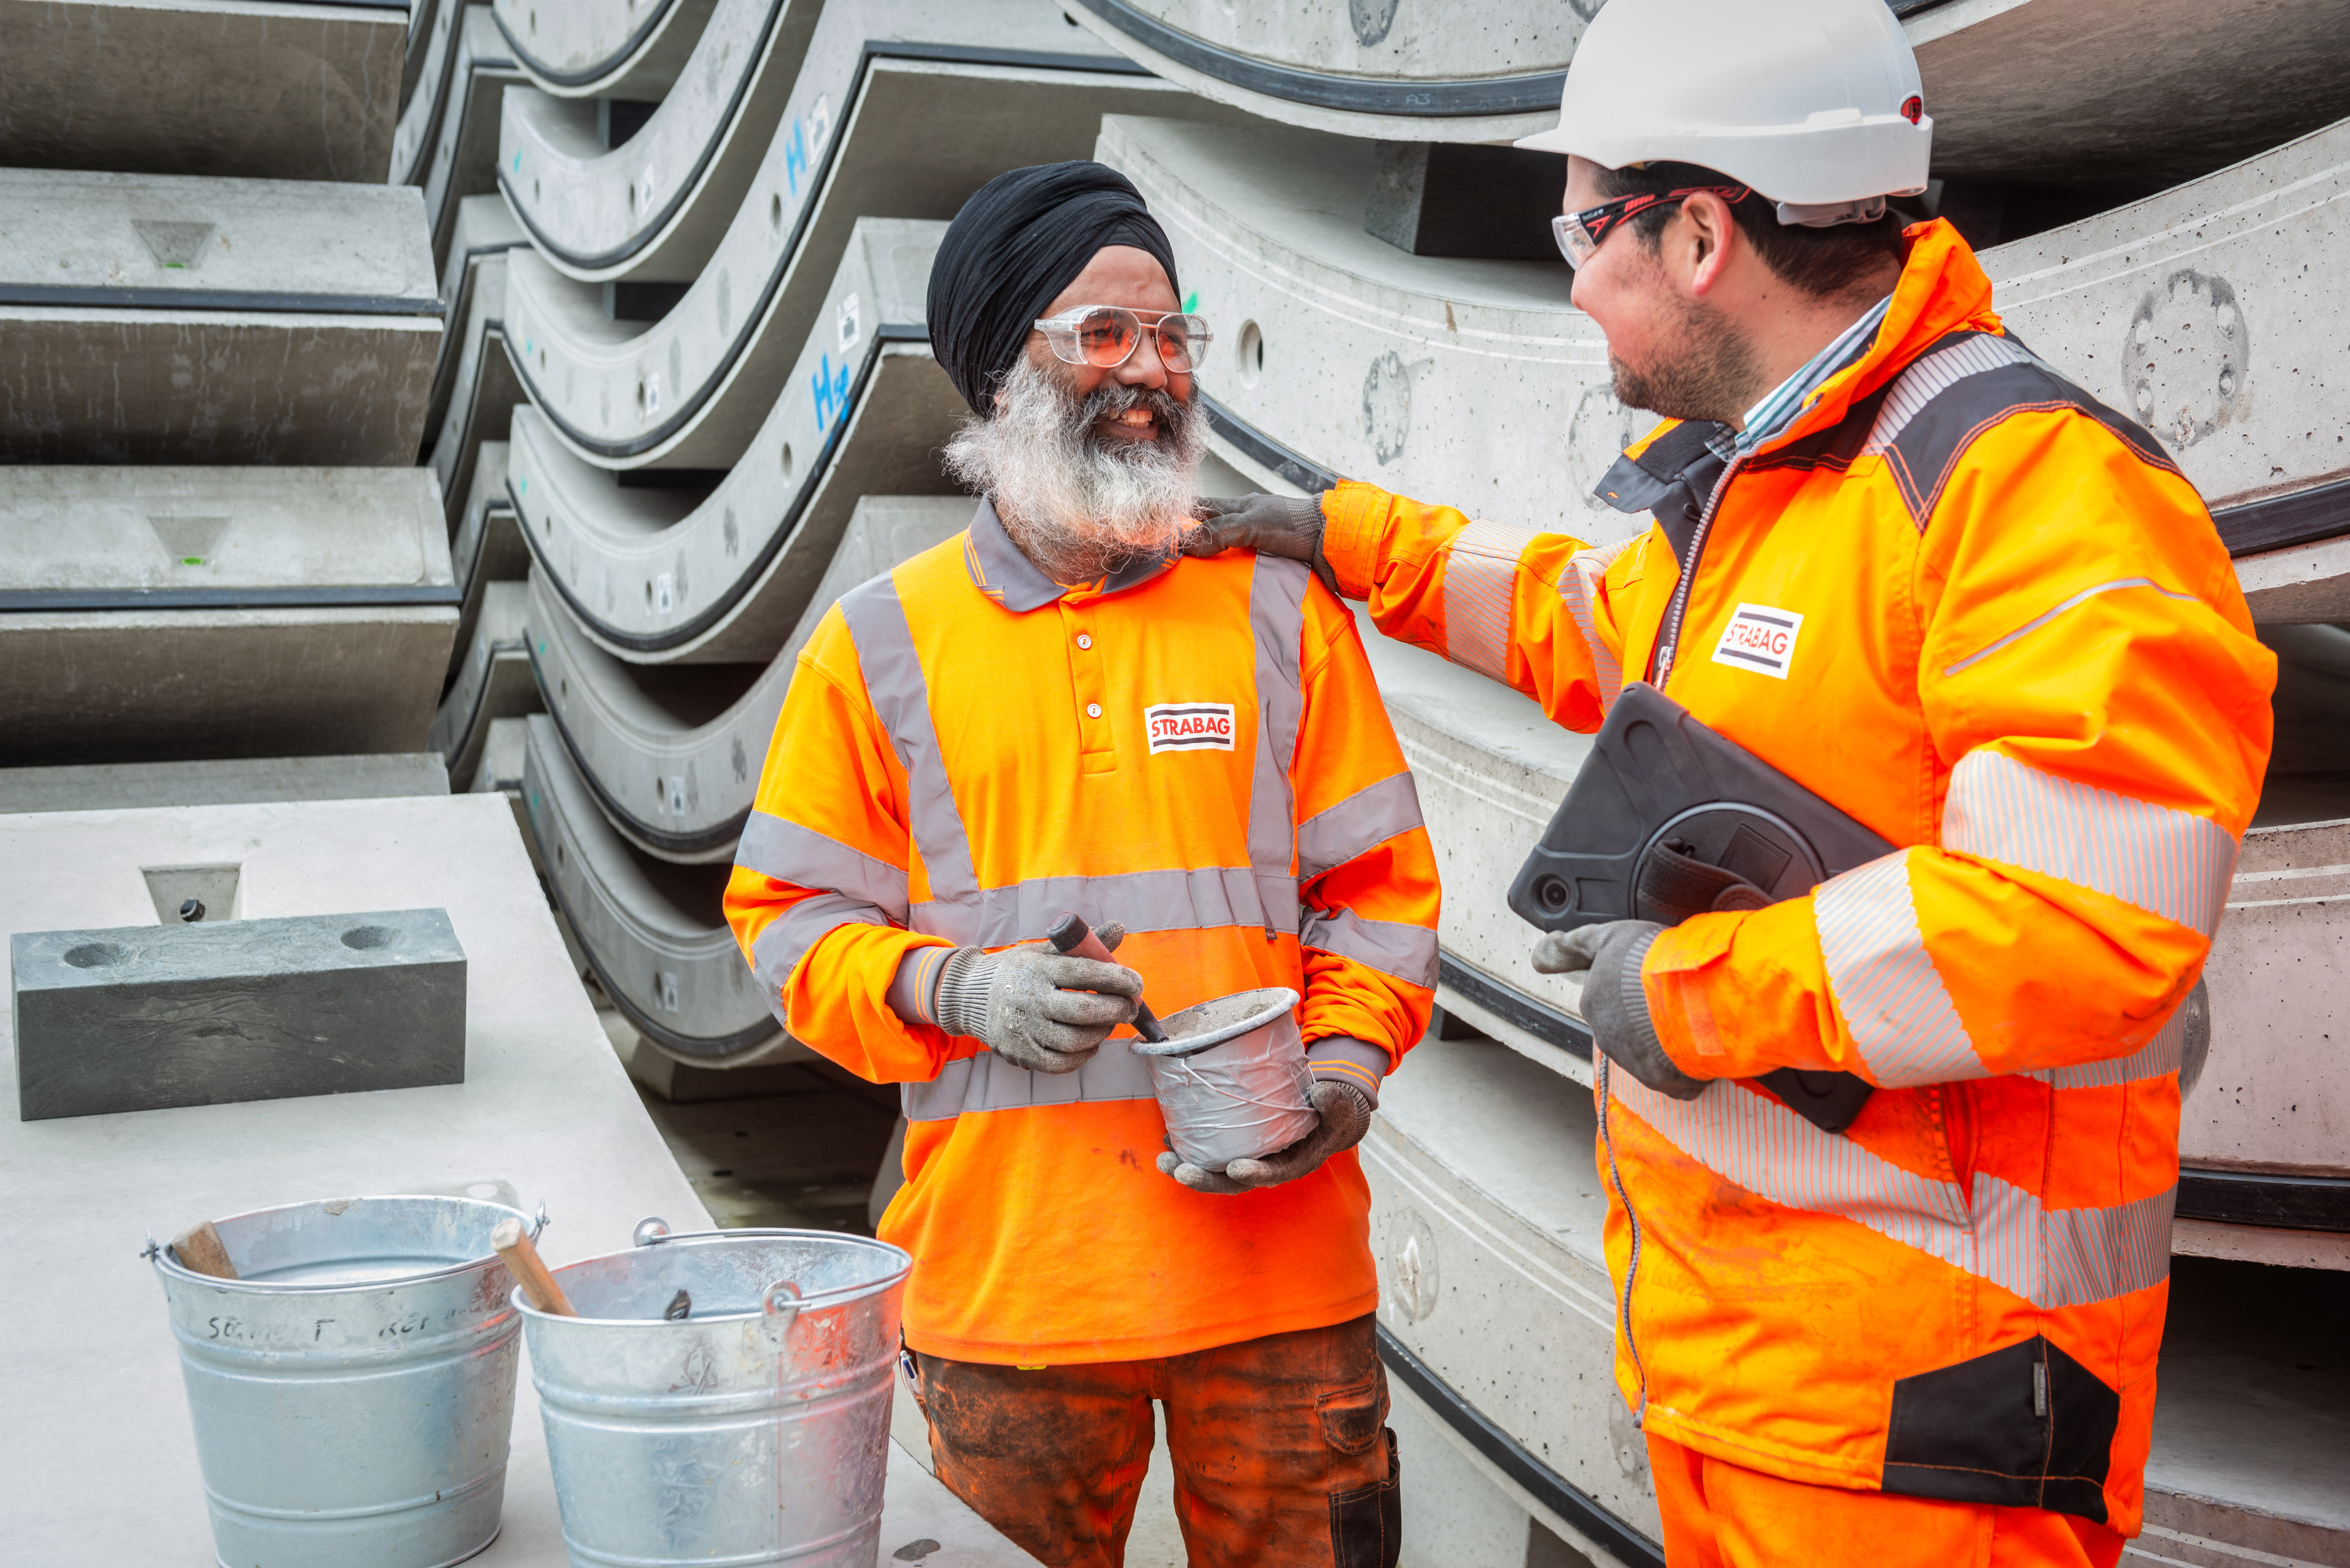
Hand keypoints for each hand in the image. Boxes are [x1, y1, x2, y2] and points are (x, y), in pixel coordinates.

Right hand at [930, 939, 1140, 1074]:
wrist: (971, 996)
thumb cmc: (1021, 971)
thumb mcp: (1046, 950)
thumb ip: (1084, 944)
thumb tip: (1120, 928)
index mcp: (1036, 968)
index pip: (1084, 972)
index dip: (1117, 978)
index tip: (1136, 983)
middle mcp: (1029, 999)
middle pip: (1084, 1010)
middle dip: (1116, 1009)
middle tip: (1130, 1007)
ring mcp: (1023, 1030)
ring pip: (1076, 1041)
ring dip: (1102, 1032)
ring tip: (1109, 1022)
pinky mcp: (1021, 1054)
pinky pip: (1061, 1063)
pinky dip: (1083, 1055)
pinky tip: (1090, 1042)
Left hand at [1156, 1079, 1371, 1193]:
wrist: (1325, 1116)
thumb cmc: (1331, 1113)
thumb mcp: (1339, 1107)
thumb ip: (1333, 1101)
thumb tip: (1319, 1093)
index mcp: (1293, 1163)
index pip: (1272, 1174)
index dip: (1254, 1174)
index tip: (1235, 1169)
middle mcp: (1268, 1166)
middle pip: (1233, 1181)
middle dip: (1206, 1179)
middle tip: (1180, 1170)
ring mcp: (1249, 1159)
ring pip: (1215, 1171)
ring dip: (1189, 1168)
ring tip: (1164, 1159)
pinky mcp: (1237, 1147)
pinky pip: (1210, 1153)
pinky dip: (1189, 1149)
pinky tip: (1169, 1141)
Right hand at [1181, 494, 1341, 599]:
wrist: (1338, 542)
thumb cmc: (1298, 524)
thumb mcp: (1253, 524)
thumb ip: (1220, 532)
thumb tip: (1184, 546)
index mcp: (1241, 508)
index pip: (1202, 509)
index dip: (1180, 517)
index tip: (1157, 531)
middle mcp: (1248, 526)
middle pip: (1212, 536)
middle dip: (1193, 549)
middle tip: (1168, 567)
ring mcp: (1259, 548)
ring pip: (1227, 559)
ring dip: (1212, 572)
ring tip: (1188, 588)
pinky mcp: (1271, 569)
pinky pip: (1244, 577)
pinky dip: (1233, 586)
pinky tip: (1220, 597)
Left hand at [1532, 920, 1704, 1099]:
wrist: (1689, 996)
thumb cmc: (1650, 963)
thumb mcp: (1607, 938)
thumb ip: (1570, 947)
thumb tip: (1536, 957)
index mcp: (1594, 1003)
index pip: (1606, 1000)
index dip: (1629, 990)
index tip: (1648, 983)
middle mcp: (1608, 1036)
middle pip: (1626, 1028)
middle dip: (1646, 1017)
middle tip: (1675, 997)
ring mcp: (1634, 1061)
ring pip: (1650, 1051)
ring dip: (1667, 1039)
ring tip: (1693, 1017)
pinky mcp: (1662, 1080)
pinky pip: (1673, 1075)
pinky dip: (1686, 1062)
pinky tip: (1701, 1043)